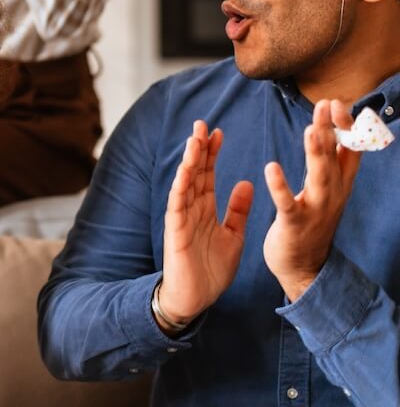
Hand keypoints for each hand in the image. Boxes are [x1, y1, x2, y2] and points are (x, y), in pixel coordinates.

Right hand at [158, 120, 253, 330]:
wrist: (197, 298)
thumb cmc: (212, 270)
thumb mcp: (233, 236)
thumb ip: (237, 211)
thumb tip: (245, 183)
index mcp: (206, 209)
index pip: (207, 174)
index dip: (212, 154)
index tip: (219, 133)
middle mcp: (192, 208)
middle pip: (195, 172)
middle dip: (198, 148)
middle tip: (202, 124)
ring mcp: (182, 217)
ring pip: (185, 182)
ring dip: (189, 160)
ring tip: (194, 139)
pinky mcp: (177, 230)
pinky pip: (178, 203)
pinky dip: (181, 185)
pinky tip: (186, 170)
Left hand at [263, 99, 360, 300]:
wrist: (304, 268)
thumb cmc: (311, 223)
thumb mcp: (327, 190)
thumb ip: (330, 162)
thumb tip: (334, 129)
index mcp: (338, 184)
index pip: (349, 151)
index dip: (346, 127)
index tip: (336, 103)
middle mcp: (332, 194)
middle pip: (335, 158)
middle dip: (332, 131)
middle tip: (326, 105)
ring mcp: (316, 210)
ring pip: (319, 178)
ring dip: (316, 153)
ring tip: (310, 130)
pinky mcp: (294, 224)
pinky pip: (288, 204)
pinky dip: (280, 186)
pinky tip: (271, 168)